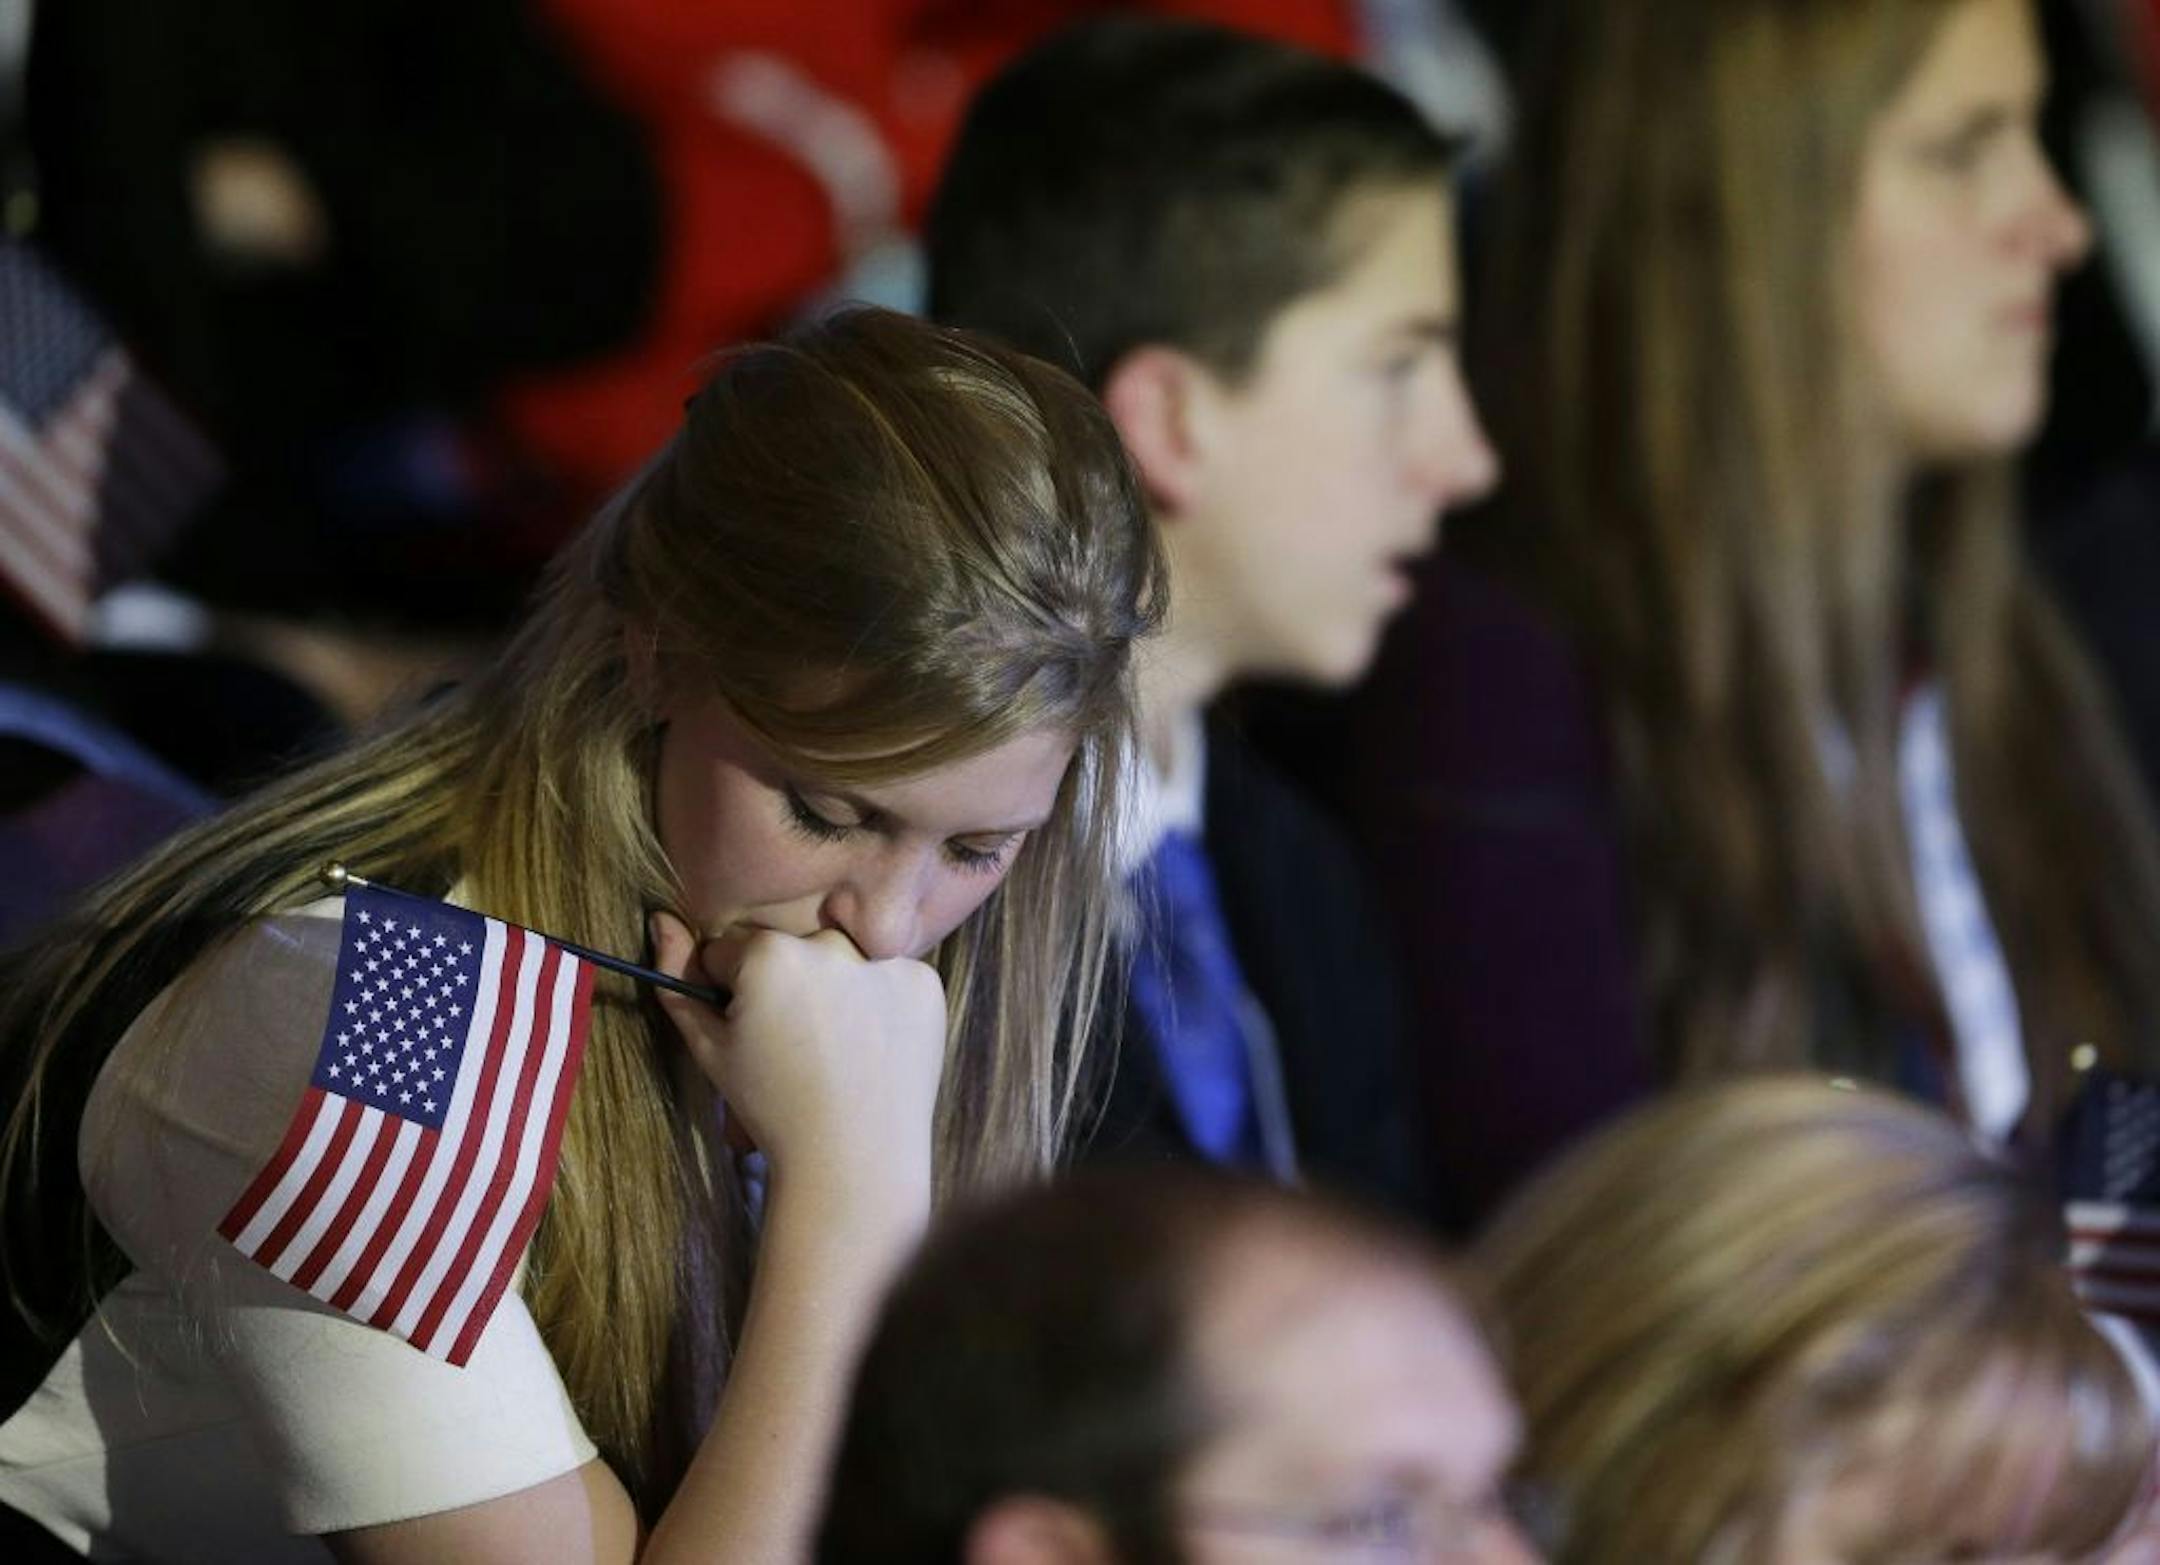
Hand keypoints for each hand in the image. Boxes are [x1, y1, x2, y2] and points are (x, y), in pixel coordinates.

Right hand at [649, 913, 946, 1202]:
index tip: (750, 1032)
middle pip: (790, 948)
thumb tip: (662, 920)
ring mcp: (885, 961)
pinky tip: (872, 1046)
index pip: (730, 951)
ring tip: (835, 1046)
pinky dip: (880, 1002)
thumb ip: (677, 977)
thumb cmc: (772, 1106)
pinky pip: (889, 977)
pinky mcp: (925, 983)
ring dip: (834, 985)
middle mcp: (830, 944)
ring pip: (842, 959)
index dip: (730, 993)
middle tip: (796, 1043)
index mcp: (769, 953)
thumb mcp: (709, 1048)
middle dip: (784, 983)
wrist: (854, 1159)